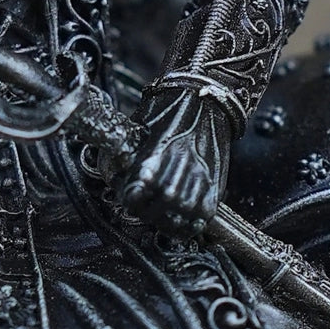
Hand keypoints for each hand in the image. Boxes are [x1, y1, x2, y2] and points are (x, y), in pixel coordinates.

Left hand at [117, 89, 231, 233]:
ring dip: (166, 222)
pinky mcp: (214, 189)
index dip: (129, 199)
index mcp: (153, 161)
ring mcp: (196, 185)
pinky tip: (181, 221)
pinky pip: (200, 219)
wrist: (204, 103)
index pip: (134, 198)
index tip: (129, 197)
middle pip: (155, 212)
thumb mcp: (139, 129)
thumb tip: (116, 173)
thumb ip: (127, 155)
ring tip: (160, 216)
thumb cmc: (171, 111)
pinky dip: (189, 225)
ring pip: (178, 219)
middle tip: (142, 207)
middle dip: (146, 211)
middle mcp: (175, 176)